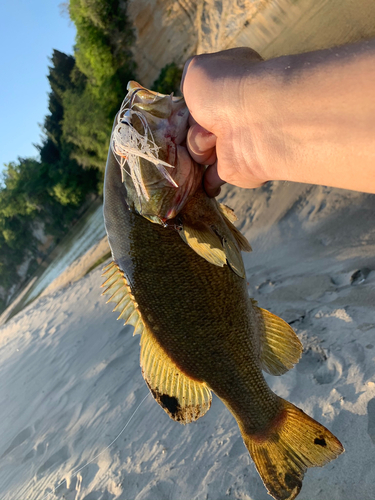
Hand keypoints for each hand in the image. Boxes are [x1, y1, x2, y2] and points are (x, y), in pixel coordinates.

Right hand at [181, 48, 267, 196]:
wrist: (256, 122)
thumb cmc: (225, 90)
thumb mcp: (196, 70)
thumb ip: (190, 79)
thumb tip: (191, 97)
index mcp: (227, 83)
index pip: (199, 94)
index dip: (189, 100)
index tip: (184, 105)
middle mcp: (231, 112)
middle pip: (194, 124)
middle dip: (191, 125)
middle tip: (202, 122)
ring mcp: (232, 141)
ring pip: (197, 149)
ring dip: (198, 146)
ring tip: (213, 140)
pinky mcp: (233, 168)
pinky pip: (210, 177)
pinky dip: (206, 181)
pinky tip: (198, 184)